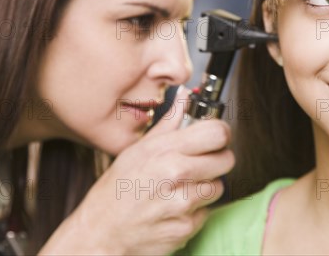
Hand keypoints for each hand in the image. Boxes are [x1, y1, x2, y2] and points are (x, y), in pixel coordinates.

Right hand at [39, 88, 234, 254]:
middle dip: (217, 160)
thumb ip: (169, 123)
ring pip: (219, 187)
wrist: (102, 232)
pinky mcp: (186, 228)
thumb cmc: (117, 190)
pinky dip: (196, 210)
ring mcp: (183, 204)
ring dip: (206, 186)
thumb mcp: (137, 149)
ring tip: (181, 187)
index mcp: (164, 150)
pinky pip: (206, 212)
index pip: (217, 132)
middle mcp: (176, 175)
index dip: (220, 133)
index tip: (216, 136)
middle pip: (226, 160)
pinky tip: (175, 208)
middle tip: (201, 163)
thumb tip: (184, 96)